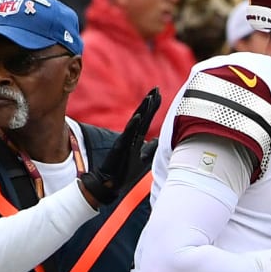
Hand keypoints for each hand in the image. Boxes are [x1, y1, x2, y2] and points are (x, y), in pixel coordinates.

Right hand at [79, 87, 160, 204]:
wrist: (110, 183)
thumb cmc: (125, 171)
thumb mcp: (143, 159)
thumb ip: (150, 149)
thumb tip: (158, 141)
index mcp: (136, 137)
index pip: (146, 119)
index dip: (153, 107)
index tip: (160, 94)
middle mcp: (130, 136)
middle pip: (142, 116)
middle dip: (149, 103)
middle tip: (157, 89)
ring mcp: (125, 140)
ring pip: (135, 122)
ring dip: (142, 109)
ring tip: (150, 98)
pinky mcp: (120, 147)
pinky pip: (127, 134)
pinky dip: (133, 125)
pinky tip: (139, 116)